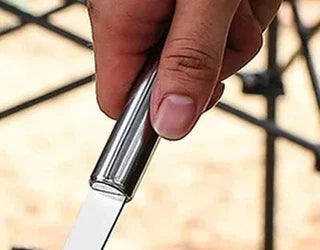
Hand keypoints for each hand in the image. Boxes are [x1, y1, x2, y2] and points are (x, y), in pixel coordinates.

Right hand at [87, 0, 281, 138]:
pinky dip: (241, 7)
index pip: (120, 103)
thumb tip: (171, 125)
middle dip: (217, 57)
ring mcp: (158, 8)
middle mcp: (132, 17)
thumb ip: (190, 58)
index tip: (198, 96)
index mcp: (120, 21)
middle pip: (171, 79)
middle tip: (230, 19)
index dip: (159, 111)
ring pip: (205, 51)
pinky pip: (218, 23)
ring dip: (237, 28)